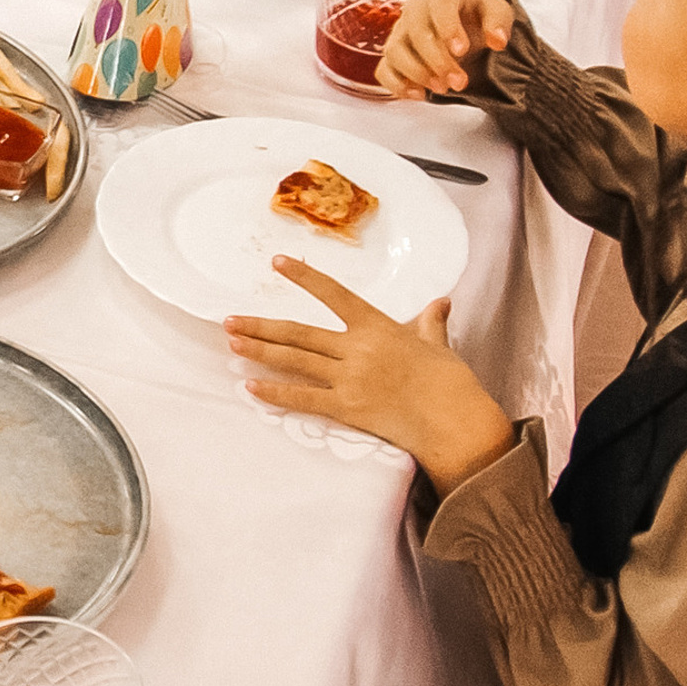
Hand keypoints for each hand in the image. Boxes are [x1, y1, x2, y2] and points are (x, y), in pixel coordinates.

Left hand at [227, 260, 516, 494]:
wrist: (457, 422)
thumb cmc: (451, 383)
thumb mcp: (438, 345)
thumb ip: (431, 322)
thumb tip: (441, 302)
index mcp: (378, 327)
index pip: (334, 295)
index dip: (305, 278)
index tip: (279, 262)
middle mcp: (357, 349)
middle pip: (299, 333)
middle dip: (261, 326)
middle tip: (229, 320)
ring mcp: (350, 379)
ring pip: (295, 361)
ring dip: (260, 352)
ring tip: (233, 343)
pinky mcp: (348, 409)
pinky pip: (304, 398)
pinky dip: (275, 393)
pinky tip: (252, 386)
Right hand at [378, 0, 513, 97]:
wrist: (462, 23)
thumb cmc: (476, 16)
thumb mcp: (497, 12)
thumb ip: (498, 24)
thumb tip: (497, 41)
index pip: (439, 4)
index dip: (448, 28)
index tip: (462, 50)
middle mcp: (415, 8)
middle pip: (416, 32)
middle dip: (437, 61)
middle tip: (459, 82)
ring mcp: (400, 32)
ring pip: (394, 51)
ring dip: (418, 74)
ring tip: (442, 89)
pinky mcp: (393, 54)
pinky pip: (383, 70)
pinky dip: (397, 85)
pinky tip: (420, 94)